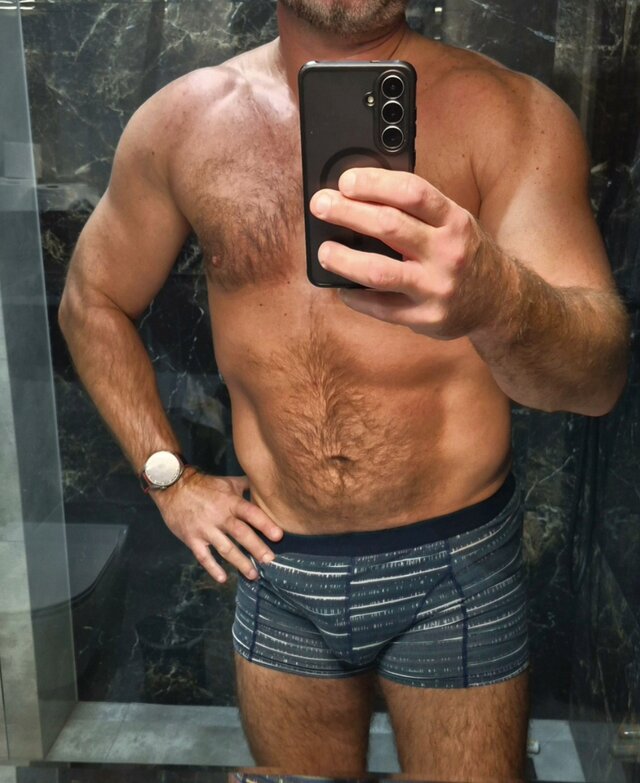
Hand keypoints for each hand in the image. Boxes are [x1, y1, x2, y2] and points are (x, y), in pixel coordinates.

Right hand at [152, 470, 282, 582]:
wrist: (173, 487)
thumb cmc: (205, 485)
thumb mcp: (228, 482)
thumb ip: (248, 487)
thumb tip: (268, 486)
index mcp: (230, 501)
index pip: (250, 513)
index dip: (264, 524)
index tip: (278, 536)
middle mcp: (219, 516)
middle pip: (240, 533)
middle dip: (256, 548)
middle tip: (270, 561)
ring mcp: (205, 529)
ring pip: (225, 548)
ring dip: (240, 562)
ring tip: (253, 574)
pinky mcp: (191, 539)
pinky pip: (203, 556)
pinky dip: (212, 568)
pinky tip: (222, 579)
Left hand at [309, 167, 505, 339]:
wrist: (499, 300)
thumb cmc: (465, 253)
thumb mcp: (454, 223)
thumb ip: (418, 212)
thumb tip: (361, 197)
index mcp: (454, 221)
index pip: (412, 192)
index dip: (374, 184)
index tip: (346, 182)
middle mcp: (448, 253)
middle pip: (389, 227)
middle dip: (348, 213)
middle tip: (321, 206)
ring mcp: (436, 288)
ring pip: (379, 272)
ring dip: (344, 260)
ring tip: (324, 252)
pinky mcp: (426, 318)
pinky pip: (381, 308)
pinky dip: (356, 297)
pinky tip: (343, 288)